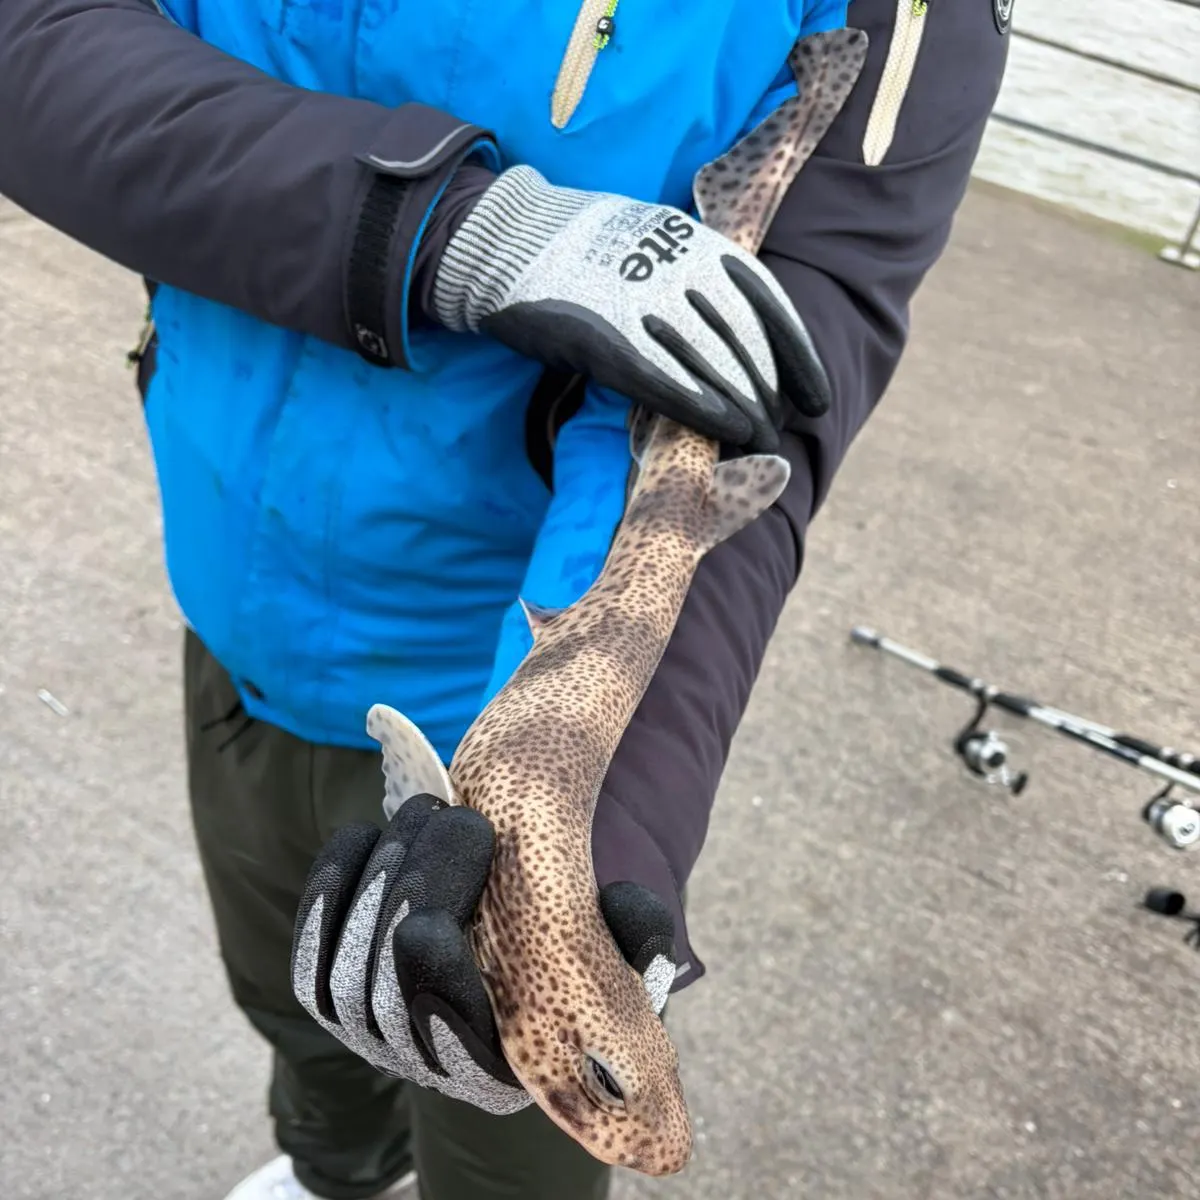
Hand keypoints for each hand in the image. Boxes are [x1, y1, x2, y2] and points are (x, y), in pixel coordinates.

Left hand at [291, 793, 677, 1113]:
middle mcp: (434, 1062)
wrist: (513, 917)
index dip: (436, 996)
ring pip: (347, 977)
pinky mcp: (339, 995)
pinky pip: (312, 960)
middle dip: (417, 899)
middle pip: (388, 1001)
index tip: (430, 924)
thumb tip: (627, 918)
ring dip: (384, 881)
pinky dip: (330, 892)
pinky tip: (366, 836)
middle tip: (461, 821)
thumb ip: (639, 935)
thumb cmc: (575, 933)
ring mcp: (378, 1034)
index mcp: (510, 1063)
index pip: (458, 1054)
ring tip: (431, 810)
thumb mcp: (626, 937)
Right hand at [429, 164, 830, 453]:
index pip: (770, 307)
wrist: (510, 238)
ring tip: (760, 442)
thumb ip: (695, 276)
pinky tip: (729, 434)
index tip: (816, 397)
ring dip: (746, 412)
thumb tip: (729, 320)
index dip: (798, 359)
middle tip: (776, 430)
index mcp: (698, 245)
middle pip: (747, 345)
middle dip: (769, 395)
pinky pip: (670, 385)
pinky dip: (705, 411)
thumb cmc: (581, 247)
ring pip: (715, 368)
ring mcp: (646, 308)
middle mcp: (682, 273)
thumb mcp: (655, 242)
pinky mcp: (609, 343)